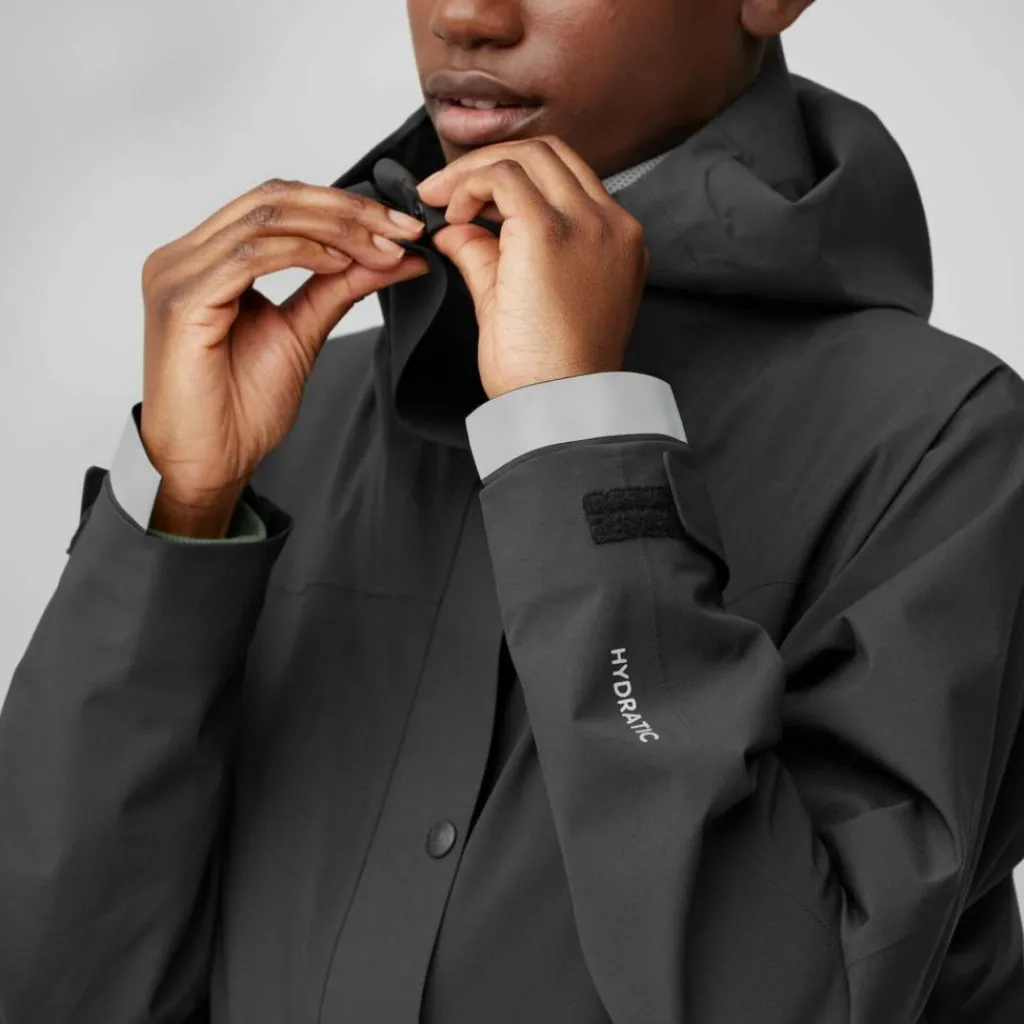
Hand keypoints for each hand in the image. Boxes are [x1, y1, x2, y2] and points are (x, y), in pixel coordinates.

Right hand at [139, 177, 429, 505]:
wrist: (209, 463)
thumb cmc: (239, 408)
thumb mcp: (303, 332)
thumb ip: (339, 287)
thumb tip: (393, 257)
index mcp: (207, 258)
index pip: (278, 204)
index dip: (342, 206)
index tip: (400, 227)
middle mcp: (186, 256)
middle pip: (273, 199)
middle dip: (348, 210)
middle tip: (402, 229)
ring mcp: (178, 274)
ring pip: (265, 219)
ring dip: (335, 230)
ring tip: (381, 251)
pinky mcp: (182, 301)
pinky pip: (248, 256)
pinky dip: (302, 253)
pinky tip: (340, 264)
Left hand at [416, 135, 648, 400]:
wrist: (558, 406)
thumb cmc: (546, 372)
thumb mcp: (515, 301)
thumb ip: (488, 256)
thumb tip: (455, 229)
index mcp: (614, 244)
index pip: (566, 179)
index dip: (513, 178)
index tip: (473, 202)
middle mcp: (611, 226)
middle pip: (550, 155)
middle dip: (491, 164)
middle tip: (447, 193)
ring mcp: (586, 225)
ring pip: (529, 156)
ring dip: (477, 171)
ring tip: (444, 203)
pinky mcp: (550, 233)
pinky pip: (505, 177)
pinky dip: (470, 184)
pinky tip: (452, 213)